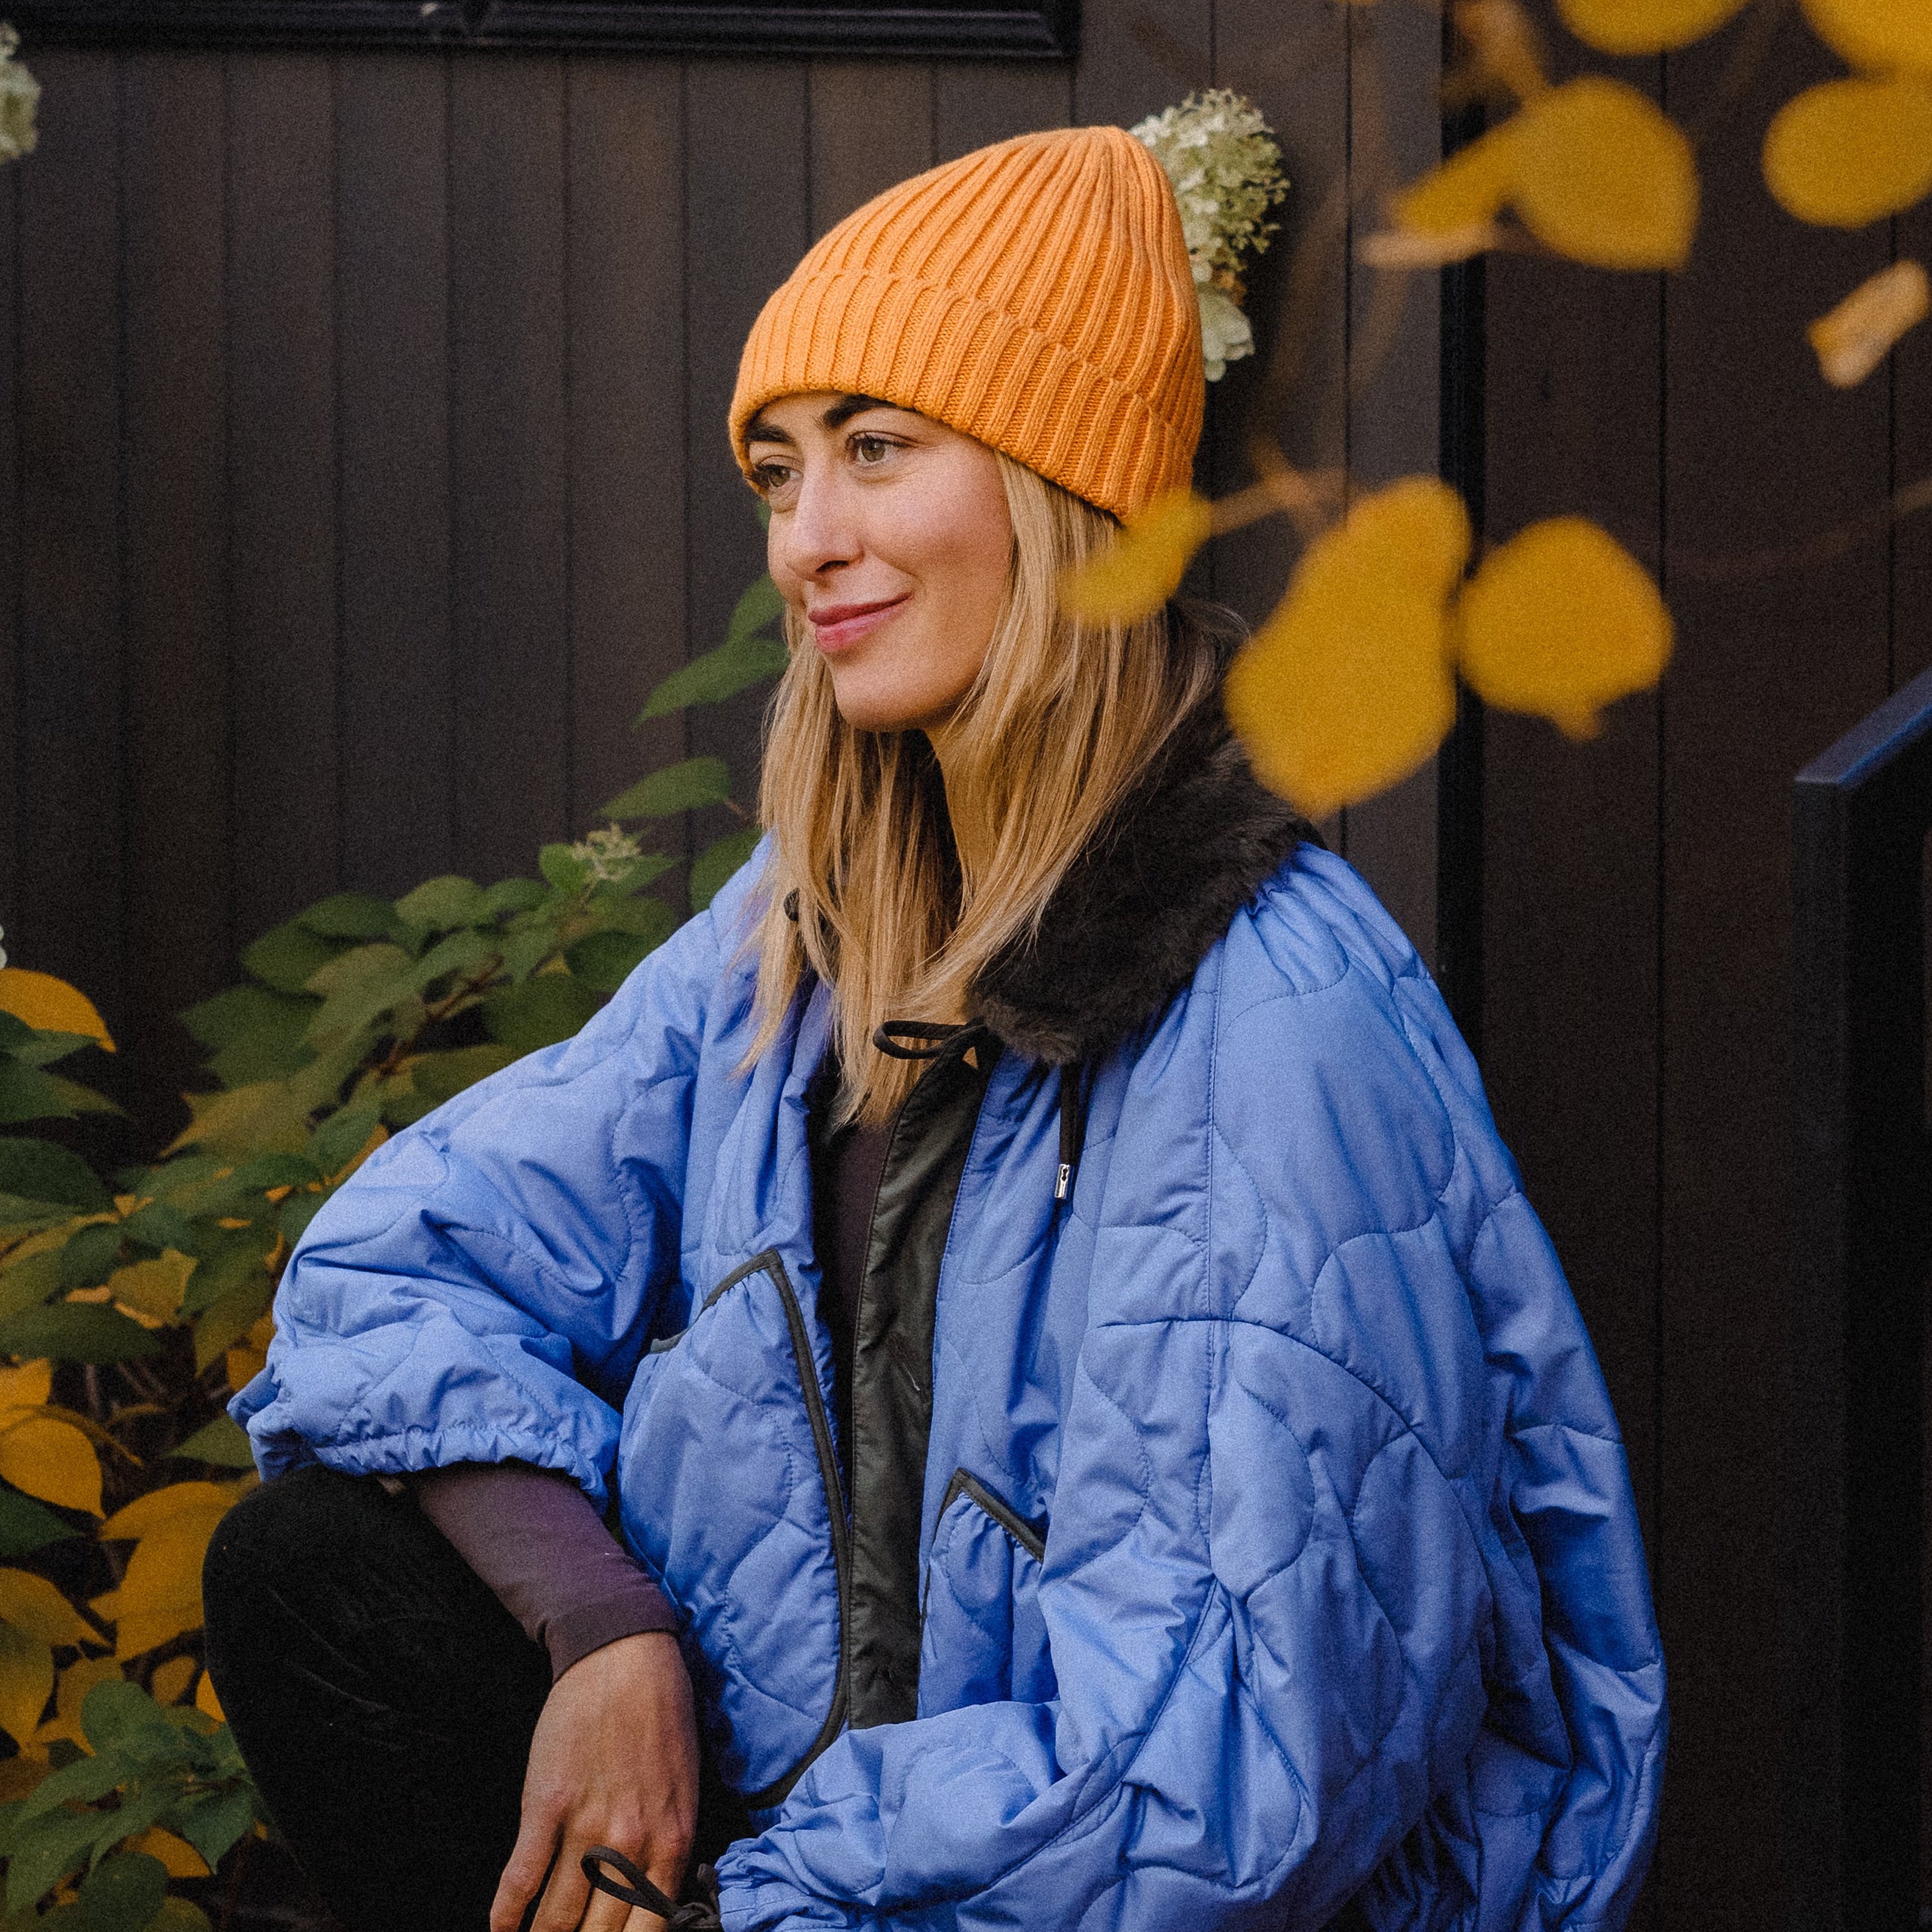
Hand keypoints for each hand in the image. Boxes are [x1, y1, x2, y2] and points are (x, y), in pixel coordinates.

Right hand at [489, 1630, 700, 1931]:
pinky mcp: (546, 1805)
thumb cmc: (662, 1719)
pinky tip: (501, 1929)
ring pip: (555, 1919)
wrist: (626, 1657)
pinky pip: (521, 1878)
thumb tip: (648, 1905)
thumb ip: (668, 1850)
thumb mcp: (684, 1790)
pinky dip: (506, 1914)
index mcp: (672, 1844)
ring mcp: (587, 1826)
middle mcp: (631, 1846)